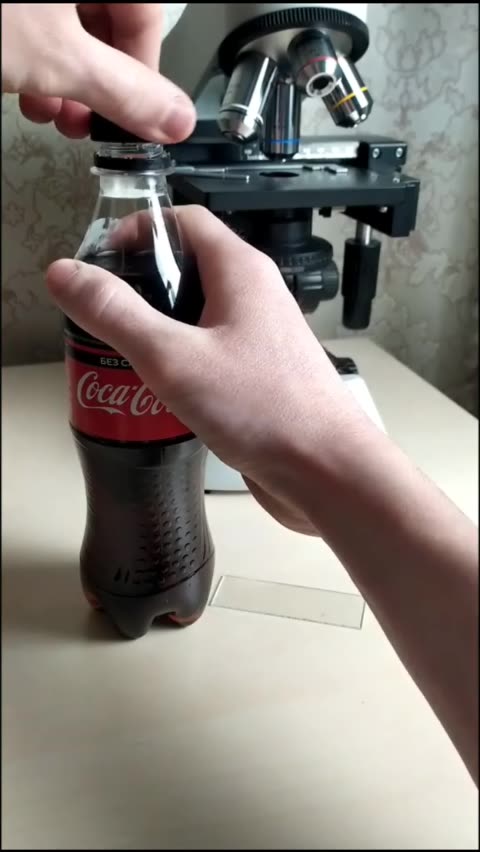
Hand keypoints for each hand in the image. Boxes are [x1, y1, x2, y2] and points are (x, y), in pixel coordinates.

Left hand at [1, 3, 194, 141]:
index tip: (135, 118)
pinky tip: (28, 94)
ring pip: (70, 31)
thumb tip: (176, 120)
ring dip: (67, 84)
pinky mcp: (12, 5)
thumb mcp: (59, 59)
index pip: (146, 19)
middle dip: (98, 86)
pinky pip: (38, 28)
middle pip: (108, 27)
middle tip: (91, 123)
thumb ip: (123, 91)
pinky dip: (37, 65)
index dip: (144, 76)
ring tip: (54, 115)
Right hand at [46, 206, 366, 534]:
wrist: (326, 470)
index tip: (100, 260)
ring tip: (124, 356)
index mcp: (240, 272)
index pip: (184, 221)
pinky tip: (160, 391)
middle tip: (105, 315)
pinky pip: (211, 351)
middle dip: (142, 285)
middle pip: (189, 266)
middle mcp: (254, 296)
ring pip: (198, 313)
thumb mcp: (173, 357)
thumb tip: (66, 273)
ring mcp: (259, 336)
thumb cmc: (265, 410)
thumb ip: (116, 314)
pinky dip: (181, 360)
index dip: (138, 231)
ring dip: (159, 328)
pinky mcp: (259, 374)